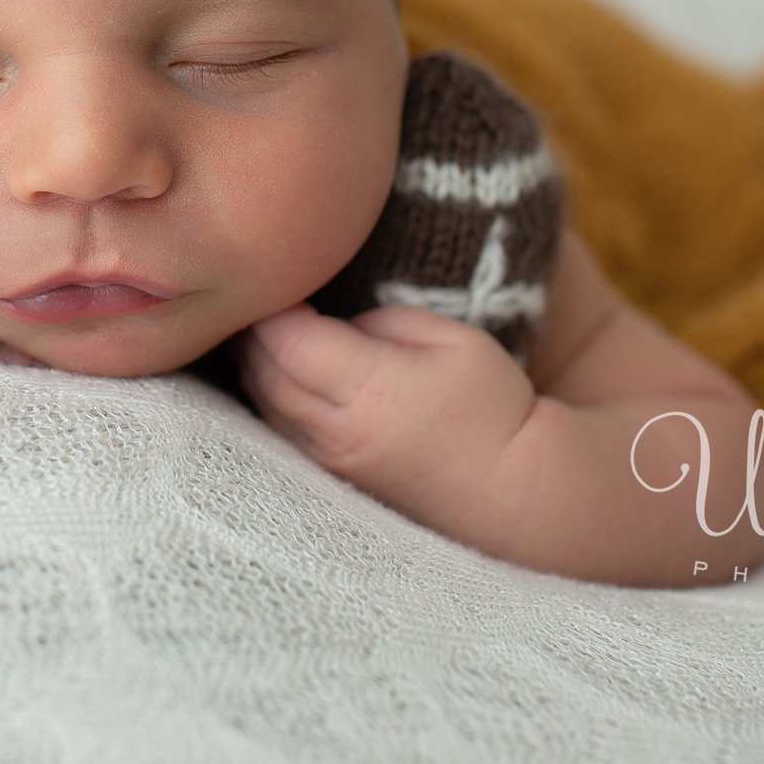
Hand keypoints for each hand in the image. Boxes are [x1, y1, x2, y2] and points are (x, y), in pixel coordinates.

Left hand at [237, 301, 538, 523]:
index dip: (273, 300)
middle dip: (253, 325)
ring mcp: (326, 460)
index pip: (285, 336)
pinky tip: (276, 365)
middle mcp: (335, 430)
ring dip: (254, 359)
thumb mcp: (452, 340)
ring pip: (260, 400)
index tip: (282, 270)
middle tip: (265, 288)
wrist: (510, 493)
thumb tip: (335, 324)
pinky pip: (275, 426)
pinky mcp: (327, 477)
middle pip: (260, 368)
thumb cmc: (491, 408)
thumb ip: (382, 321)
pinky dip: (267, 390)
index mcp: (368, 389)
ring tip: (267, 321)